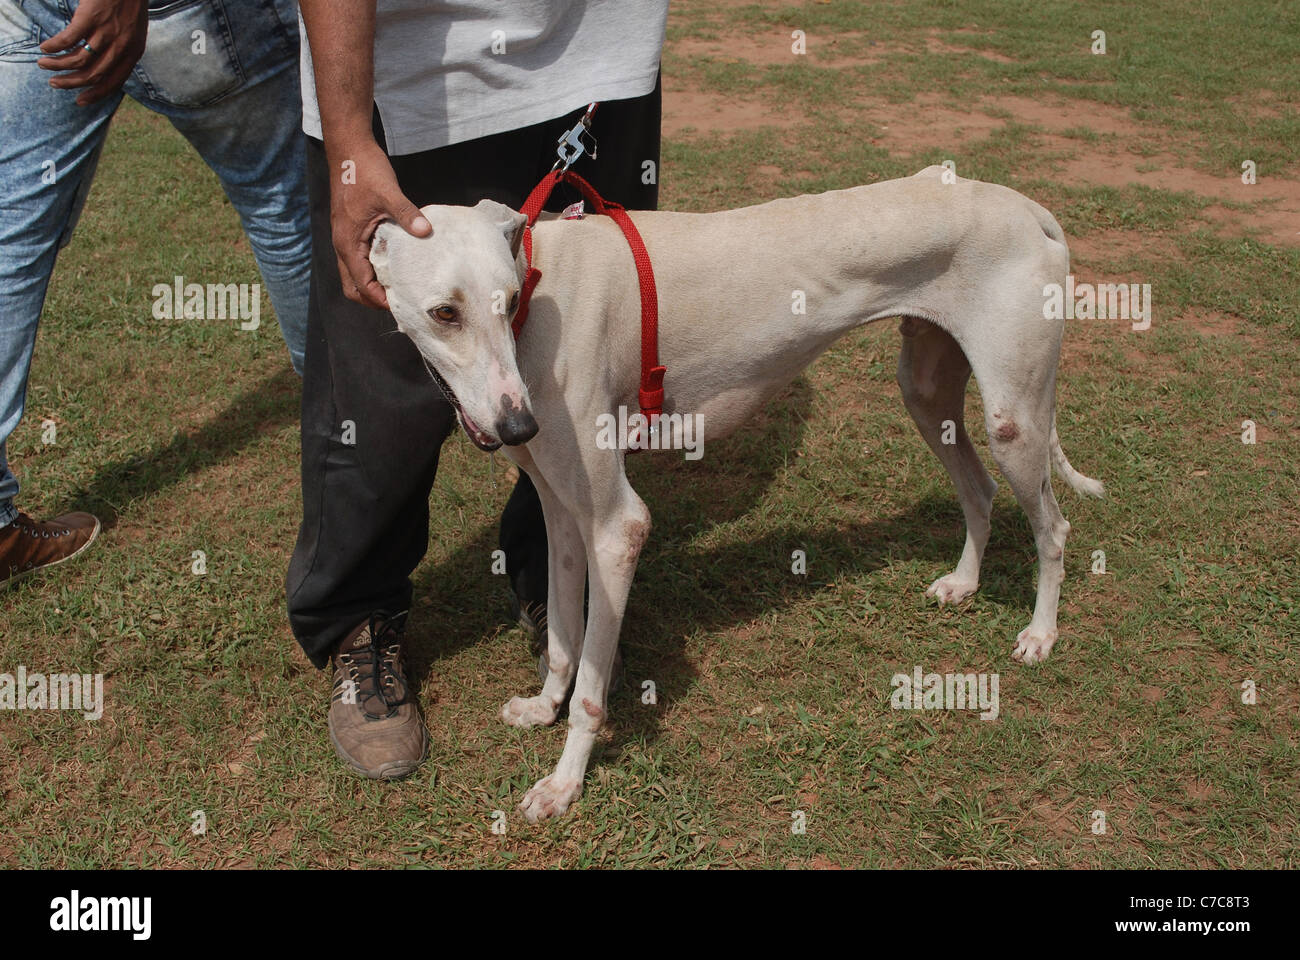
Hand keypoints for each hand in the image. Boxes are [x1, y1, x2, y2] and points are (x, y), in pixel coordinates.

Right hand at [37, 0, 148, 106]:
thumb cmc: (129, 4)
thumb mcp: (134, 33)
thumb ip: (122, 50)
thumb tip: (105, 65)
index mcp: (133, 53)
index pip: (114, 82)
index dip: (96, 94)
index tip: (80, 101)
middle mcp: (121, 46)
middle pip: (93, 75)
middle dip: (71, 83)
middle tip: (55, 84)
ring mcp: (106, 32)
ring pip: (79, 60)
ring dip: (58, 65)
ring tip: (44, 64)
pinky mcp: (91, 17)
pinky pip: (69, 38)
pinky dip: (55, 46)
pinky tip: (46, 47)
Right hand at [329, 137, 430, 308]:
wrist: (348, 149)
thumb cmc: (364, 170)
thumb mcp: (388, 193)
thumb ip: (407, 214)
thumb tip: (426, 232)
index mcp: (348, 242)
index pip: (360, 284)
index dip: (379, 299)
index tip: (400, 306)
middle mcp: (342, 244)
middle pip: (353, 286)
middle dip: (373, 299)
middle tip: (400, 302)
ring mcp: (345, 238)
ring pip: (354, 275)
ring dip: (372, 286)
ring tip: (399, 288)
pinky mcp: (351, 231)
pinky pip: (359, 260)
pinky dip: (372, 270)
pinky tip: (394, 266)